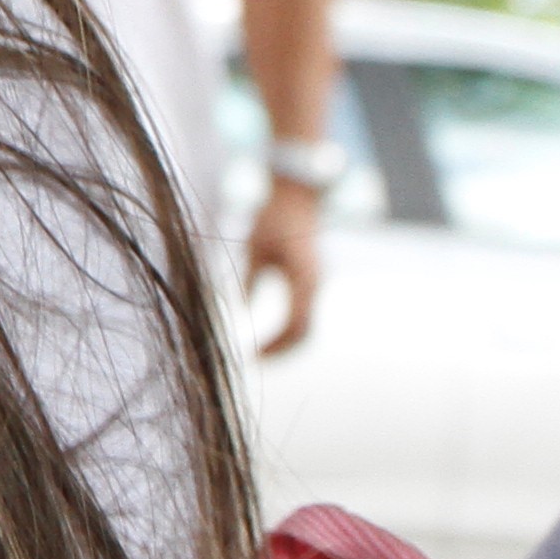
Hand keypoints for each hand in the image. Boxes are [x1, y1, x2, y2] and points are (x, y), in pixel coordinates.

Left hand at [240, 178, 323, 358]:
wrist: (298, 197)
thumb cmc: (274, 217)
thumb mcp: (256, 246)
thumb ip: (250, 278)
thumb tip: (244, 308)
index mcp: (305, 276)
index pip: (297, 323)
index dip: (277, 344)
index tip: (254, 355)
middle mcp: (315, 284)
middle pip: (305, 332)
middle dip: (282, 351)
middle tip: (255, 361)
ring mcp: (315, 284)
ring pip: (307, 327)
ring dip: (286, 345)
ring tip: (260, 355)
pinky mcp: (311, 283)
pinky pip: (304, 316)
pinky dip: (289, 332)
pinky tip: (269, 340)